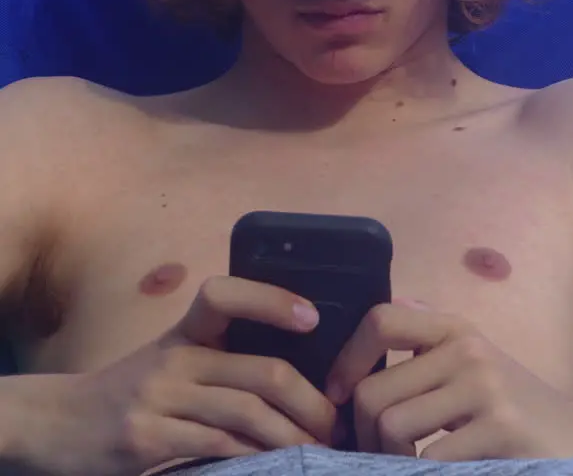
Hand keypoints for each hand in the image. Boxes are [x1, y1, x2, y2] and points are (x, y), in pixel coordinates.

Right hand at [17, 277, 336, 475]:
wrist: (55, 426)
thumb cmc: (132, 394)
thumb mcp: (172, 362)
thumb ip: (222, 361)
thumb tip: (302, 377)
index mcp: (184, 333)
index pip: (224, 295)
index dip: (272, 299)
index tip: (313, 318)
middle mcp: (173, 359)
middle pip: (263, 371)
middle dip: (312, 401)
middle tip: (336, 424)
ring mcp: (158, 399)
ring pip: (249, 413)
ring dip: (294, 437)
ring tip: (316, 449)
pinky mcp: (146, 439)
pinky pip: (219, 446)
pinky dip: (256, 457)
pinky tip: (275, 464)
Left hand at [325, 300, 572, 460]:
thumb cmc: (519, 410)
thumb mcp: (479, 366)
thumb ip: (435, 343)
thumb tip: (390, 308)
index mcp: (459, 330)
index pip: (382, 319)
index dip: (348, 358)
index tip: (339, 395)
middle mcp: (471, 350)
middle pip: (373, 392)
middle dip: (363, 434)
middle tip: (379, 454)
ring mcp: (487, 389)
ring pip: (393, 426)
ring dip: (389, 459)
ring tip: (410, 464)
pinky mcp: (500, 428)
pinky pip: (429, 459)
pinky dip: (422, 473)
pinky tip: (444, 471)